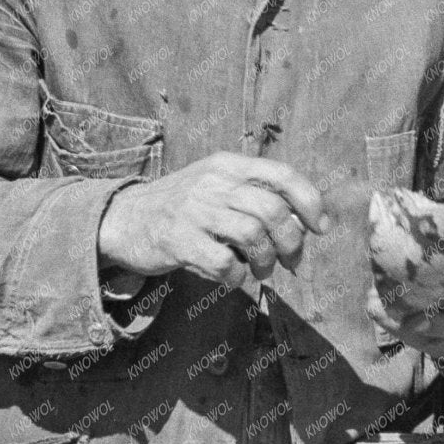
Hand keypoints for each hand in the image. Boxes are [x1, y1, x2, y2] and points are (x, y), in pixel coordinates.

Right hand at [97, 153, 329, 287]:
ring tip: (261, 271)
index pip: (282, 175)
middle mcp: (212, 183)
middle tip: (290, 261)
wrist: (123, 219)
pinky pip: (224, 262)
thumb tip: (303, 223)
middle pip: (273, 210)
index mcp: (227, 165)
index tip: (321, 228)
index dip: (310, 202)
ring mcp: (193, 210)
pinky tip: (234, 278)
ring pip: (253, 236)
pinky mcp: (177, 240)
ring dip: (266, 261)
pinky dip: (238, 276)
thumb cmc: (183, 208)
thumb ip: (255, 196)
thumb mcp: (216, 186)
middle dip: (292, 242)